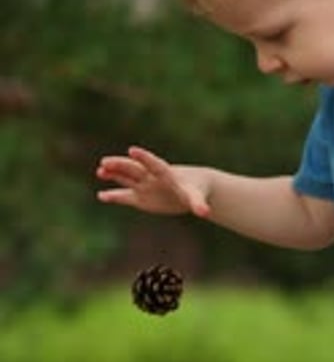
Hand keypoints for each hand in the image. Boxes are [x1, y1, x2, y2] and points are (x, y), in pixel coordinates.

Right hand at [96, 146, 210, 217]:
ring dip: (113, 174)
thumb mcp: (197, 196)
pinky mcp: (140, 198)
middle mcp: (152, 177)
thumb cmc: (197, 189)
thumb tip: (204, 212)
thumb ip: (198, 203)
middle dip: (120, 165)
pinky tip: (101, 196)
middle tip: (105, 162)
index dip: (144, 158)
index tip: (132, 150)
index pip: (154, 164)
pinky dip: (114, 196)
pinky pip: (124, 196)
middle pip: (134, 169)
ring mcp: (144, 186)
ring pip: (126, 178)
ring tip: (100, 171)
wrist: (192, 189)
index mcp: (166, 173)